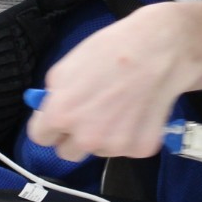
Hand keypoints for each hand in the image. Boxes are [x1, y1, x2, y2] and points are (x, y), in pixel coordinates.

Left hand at [27, 0, 201, 161]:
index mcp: (60, 115)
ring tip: (121, 104)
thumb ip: (54, 95)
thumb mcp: (67, 66)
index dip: (50, 126)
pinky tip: (139, 110)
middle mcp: (85, 138)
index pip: (40, 138)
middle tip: (92, 114)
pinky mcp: (140, 149)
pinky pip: (127, 147)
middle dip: (75, 136)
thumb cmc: (112, 49)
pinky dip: (132, 134)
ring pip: (99, 149)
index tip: (59, 119)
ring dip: (105, 134)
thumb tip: (49, 111)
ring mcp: (114, 146)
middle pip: (68, 152)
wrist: (161, 50)